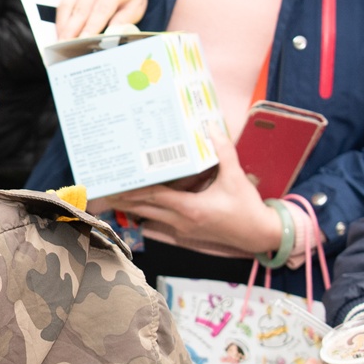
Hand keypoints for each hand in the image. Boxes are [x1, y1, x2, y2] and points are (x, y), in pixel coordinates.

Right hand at [55, 0, 148, 39]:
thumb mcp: (135, 7)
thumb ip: (123, 21)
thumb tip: (111, 35)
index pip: (101, 9)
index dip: (91, 26)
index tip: (83, 40)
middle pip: (82, 9)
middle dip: (72, 30)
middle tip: (65, 46)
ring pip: (69, 6)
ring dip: (64, 27)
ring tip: (61, 43)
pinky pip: (64, 4)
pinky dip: (61, 20)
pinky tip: (61, 32)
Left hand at [112, 137, 289, 259]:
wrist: (259, 235)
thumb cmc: (247, 208)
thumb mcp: (235, 178)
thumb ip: (223, 152)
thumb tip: (209, 128)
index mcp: (191, 209)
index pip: (155, 197)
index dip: (135, 190)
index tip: (117, 183)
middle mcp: (182, 222)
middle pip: (145, 210)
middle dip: (124, 200)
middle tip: (104, 190)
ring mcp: (183, 229)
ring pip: (150, 217)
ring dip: (132, 207)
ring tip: (113, 197)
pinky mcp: (186, 232)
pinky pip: (160, 222)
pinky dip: (147, 213)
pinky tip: (136, 207)